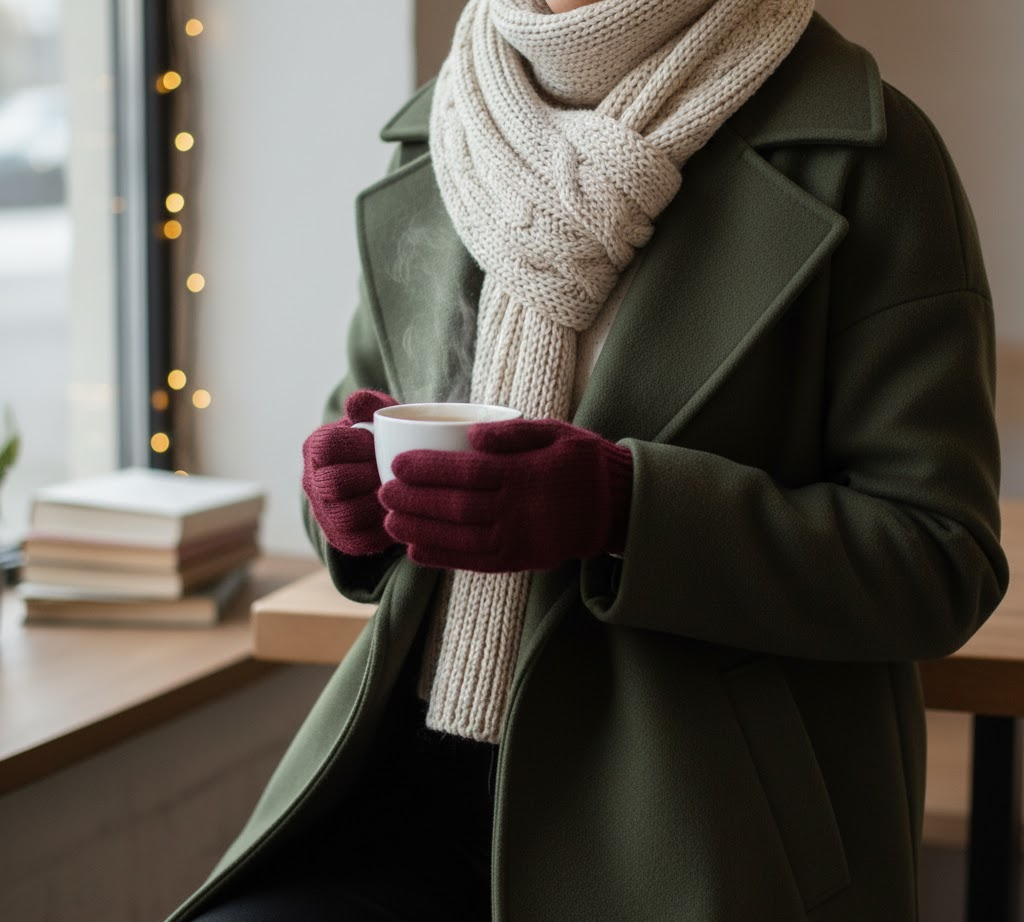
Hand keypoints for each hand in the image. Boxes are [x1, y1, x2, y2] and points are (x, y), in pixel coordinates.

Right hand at [302, 389, 396, 555]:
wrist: (386, 475)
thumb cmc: (383, 440)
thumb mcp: (379, 418)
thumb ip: (370, 406)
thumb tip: (356, 402)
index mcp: (316, 448)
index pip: (326, 447)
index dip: (357, 445)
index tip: (380, 442)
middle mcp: (313, 482)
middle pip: (334, 484)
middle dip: (369, 475)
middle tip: (396, 470)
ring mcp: (325, 513)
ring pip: (347, 515)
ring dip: (378, 503)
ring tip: (401, 491)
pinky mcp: (344, 539)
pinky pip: (362, 540)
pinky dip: (385, 528)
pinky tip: (403, 512)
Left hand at [379, 418, 632, 571]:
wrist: (616, 508)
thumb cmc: (581, 462)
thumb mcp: (556, 432)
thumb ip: (513, 432)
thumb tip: (472, 434)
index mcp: (526, 473)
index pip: (467, 470)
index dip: (427, 469)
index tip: (397, 464)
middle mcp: (520, 509)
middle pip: (456, 506)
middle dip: (413, 500)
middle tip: (383, 493)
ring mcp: (520, 539)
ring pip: (460, 537)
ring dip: (420, 531)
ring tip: (390, 522)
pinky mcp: (520, 561)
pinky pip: (475, 563)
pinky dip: (443, 558)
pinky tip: (416, 551)